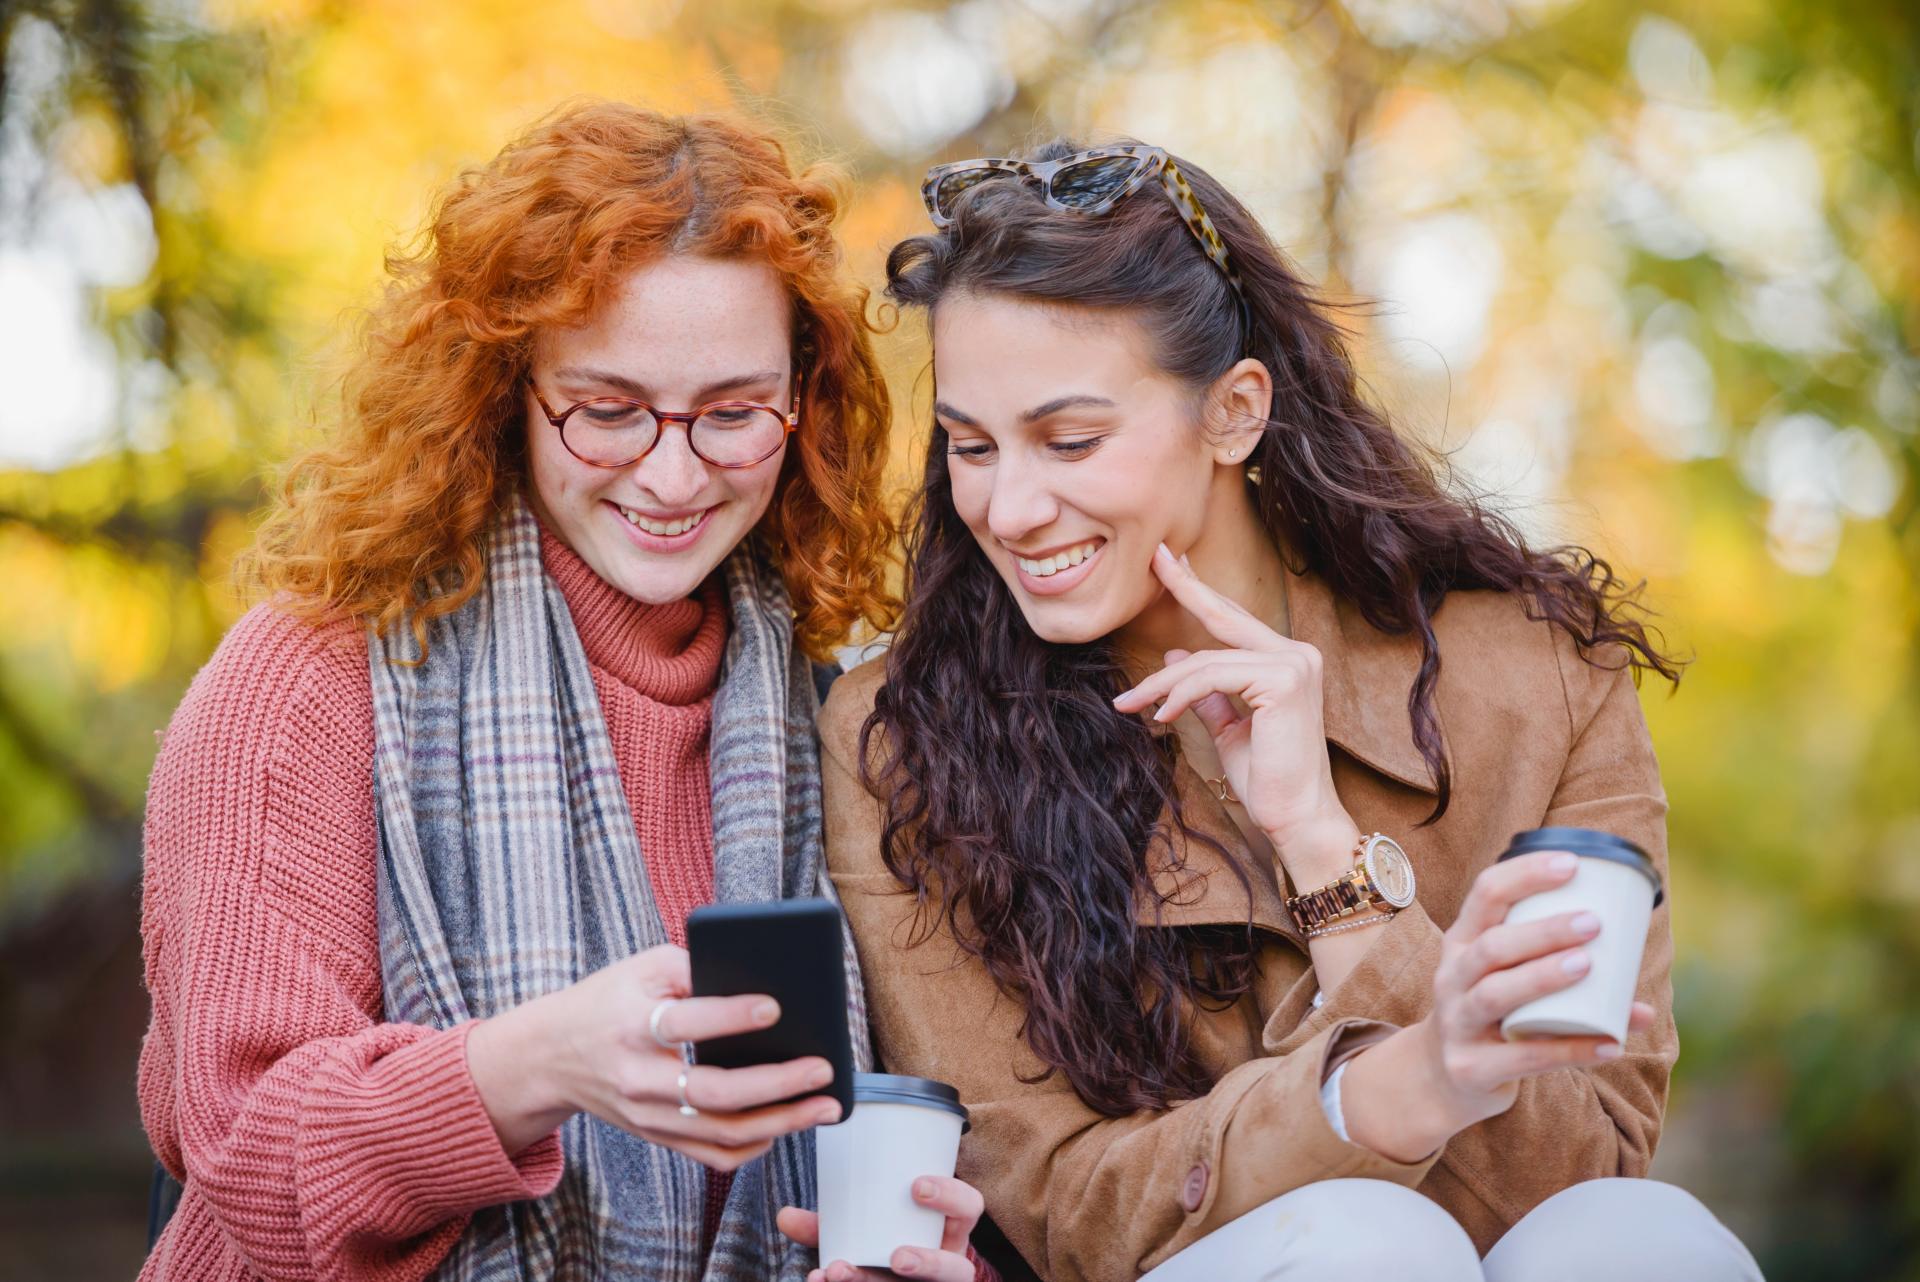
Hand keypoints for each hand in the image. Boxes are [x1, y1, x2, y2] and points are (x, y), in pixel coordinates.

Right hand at [467, 944, 840, 1167]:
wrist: (552, 1055)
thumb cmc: (609, 1001)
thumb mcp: (642, 968)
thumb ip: (694, 968)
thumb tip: (760, 979)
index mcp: (631, 1026)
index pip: (683, 1024)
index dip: (730, 1017)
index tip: (775, 1008)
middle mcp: (638, 1078)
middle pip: (713, 1094)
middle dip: (777, 1085)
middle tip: (822, 1070)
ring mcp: (648, 1116)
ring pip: (721, 1133)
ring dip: (781, 1123)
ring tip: (824, 1106)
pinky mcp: (657, 1137)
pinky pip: (712, 1155)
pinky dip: (754, 1145)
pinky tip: (784, 1125)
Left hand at [777, 1174, 986, 1280]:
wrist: (893, 1278)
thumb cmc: (881, 1242)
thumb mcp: (862, 1227)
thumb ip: (828, 1223)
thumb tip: (784, 1215)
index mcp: (947, 1230)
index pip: (969, 1208)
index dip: (951, 1197)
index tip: (916, 1186)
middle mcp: (948, 1264)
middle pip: (957, 1270)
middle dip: (928, 1262)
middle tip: (895, 1256)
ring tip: (837, 1272)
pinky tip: (818, 1281)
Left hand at [1111, 543, 1354, 882]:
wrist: (1298, 818)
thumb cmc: (1268, 780)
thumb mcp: (1231, 729)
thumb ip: (1208, 693)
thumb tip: (1177, 656)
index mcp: (1287, 661)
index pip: (1234, 619)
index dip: (1201, 591)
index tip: (1171, 564)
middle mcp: (1297, 654)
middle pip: (1224, 617)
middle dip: (1185, 587)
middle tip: (1153, 559)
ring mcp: (1294, 664)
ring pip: (1205, 660)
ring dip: (1160, 683)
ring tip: (1130, 703)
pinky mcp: (1282, 682)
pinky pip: (1211, 679)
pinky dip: (1178, 695)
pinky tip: (1160, 715)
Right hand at [1416, 851, 1655, 1132]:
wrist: (1443, 1077)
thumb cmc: (1491, 1015)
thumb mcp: (1505, 979)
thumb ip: (1559, 973)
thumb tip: (1642, 995)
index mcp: (1463, 943)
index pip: (1485, 894)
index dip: (1525, 875)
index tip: (1572, 865)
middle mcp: (1452, 977)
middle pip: (1491, 946)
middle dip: (1542, 931)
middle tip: (1593, 922)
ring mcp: (1457, 1023)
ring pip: (1496, 993)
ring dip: (1543, 977)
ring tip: (1587, 966)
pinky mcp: (1472, 1068)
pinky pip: (1523, 1057)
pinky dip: (1569, 1050)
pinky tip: (1609, 1042)